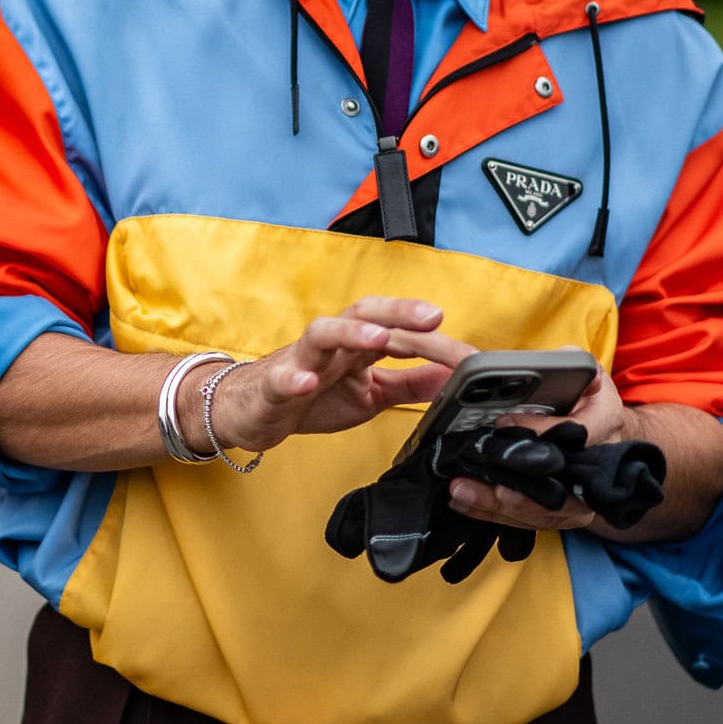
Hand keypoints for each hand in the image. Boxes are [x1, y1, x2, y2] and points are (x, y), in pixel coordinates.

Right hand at [201, 297, 465, 453]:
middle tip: (434, 318)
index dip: (436, 341)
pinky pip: (282, 378)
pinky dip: (294, 378)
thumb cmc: (312, 396)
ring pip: (323, 332)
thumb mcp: (372, 393)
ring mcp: (301, 360)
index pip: (400, 331)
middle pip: (365, 313)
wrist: (252, 411)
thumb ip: (411, 384)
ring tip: (378, 339)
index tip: (470, 355)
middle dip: (399, 313)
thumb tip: (454, 377)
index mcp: (358, 345)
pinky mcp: (273, 386)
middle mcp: (332, 344)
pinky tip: (305, 382)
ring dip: (351, 332)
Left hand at [446, 354, 627, 529]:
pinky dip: (494, 514)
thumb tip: (550, 358)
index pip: (576, 431)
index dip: (540, 429)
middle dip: (517, 488)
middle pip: (557, 485)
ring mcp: (583, 494)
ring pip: (540, 510)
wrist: (605, 432)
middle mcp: (598, 463)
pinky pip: (529, 520)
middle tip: (479, 482)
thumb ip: (566, 362)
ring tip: (462, 491)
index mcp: (605, 419)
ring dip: (497, 505)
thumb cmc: (587, 396)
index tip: (503, 422)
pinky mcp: (564, 512)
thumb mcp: (582, 369)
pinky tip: (465, 503)